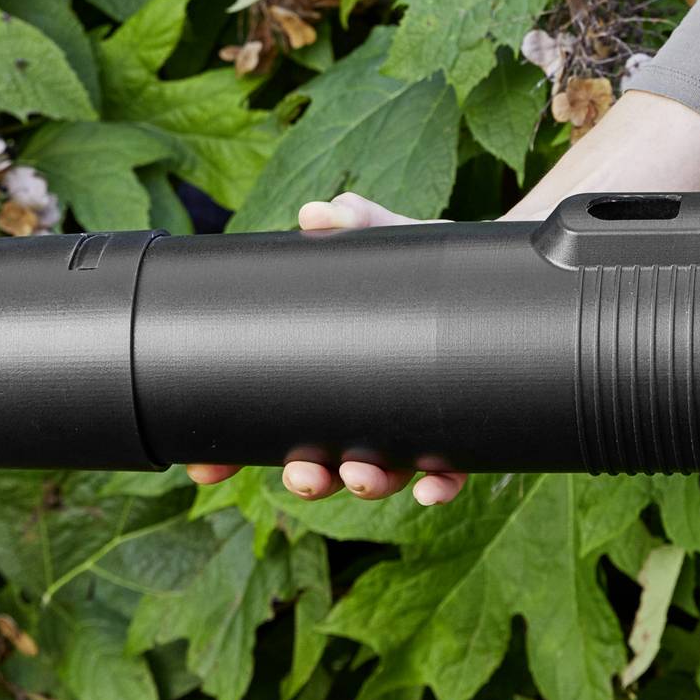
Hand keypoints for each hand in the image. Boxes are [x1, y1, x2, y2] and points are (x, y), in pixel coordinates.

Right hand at [183, 191, 470, 506]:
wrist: (492, 277)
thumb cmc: (425, 263)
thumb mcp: (391, 242)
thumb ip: (359, 221)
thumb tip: (320, 212)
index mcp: (331, 377)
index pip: (273, 424)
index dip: (235, 455)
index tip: (207, 470)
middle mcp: (366, 411)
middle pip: (323, 463)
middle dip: (307, 478)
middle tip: (303, 473)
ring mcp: (411, 428)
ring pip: (378, 475)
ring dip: (364, 484)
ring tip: (359, 473)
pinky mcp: (462, 433)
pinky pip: (449, 472)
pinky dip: (440, 484)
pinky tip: (432, 486)